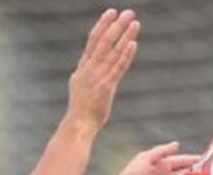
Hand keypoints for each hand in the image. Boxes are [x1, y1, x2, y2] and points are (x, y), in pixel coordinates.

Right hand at [65, 9, 139, 130]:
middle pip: (103, 40)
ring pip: (112, 51)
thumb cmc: (80, 109)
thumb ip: (81, 75)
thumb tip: (80, 69)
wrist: (78, 124)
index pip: (93, 40)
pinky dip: (125, 54)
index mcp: (83, 67)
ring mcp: (98, 76)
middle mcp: (90, 68)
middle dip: (115, 24)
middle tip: (128, 12)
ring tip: (134, 22)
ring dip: (124, 35)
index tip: (111, 13)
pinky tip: (133, 43)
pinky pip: (118, 67)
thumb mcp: (78, 87)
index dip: (102, 25)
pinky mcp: (107, 86)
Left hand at [112, 142, 200, 174]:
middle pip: (181, 172)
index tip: (206, 160)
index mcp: (158, 163)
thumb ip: (161, 151)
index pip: (179, 160)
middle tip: (209, 173)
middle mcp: (161, 174)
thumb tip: (177, 144)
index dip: (191, 160)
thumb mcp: (145, 158)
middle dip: (193, 172)